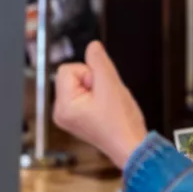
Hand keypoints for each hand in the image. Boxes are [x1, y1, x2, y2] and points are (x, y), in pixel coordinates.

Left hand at [53, 42, 148, 168]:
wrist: (131, 145)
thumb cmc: (121, 124)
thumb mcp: (111, 84)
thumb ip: (99, 60)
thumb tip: (92, 46)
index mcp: (63, 106)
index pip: (67, 69)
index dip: (89, 74)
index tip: (100, 89)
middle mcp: (61, 112)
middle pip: (72, 76)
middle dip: (91, 81)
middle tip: (105, 98)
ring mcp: (68, 116)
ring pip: (79, 84)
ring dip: (95, 89)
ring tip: (106, 105)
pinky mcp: (77, 118)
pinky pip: (83, 94)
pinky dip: (96, 97)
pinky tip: (105, 109)